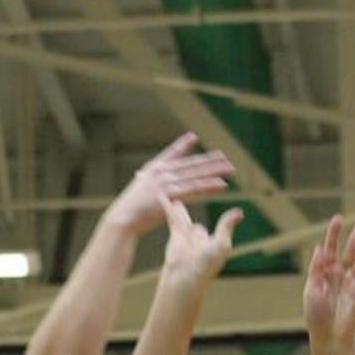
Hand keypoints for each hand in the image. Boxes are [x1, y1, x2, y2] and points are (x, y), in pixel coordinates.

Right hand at [107, 132, 234, 235]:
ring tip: (230, 169)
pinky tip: (222, 184)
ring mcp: (167, 182)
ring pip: (196, 175)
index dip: (183, 145)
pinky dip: (210, 186)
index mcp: (153, 169)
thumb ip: (146, 184)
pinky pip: (195, 189)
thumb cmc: (130, 209)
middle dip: (209, 160)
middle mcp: (162, 171)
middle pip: (191, 164)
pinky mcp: (172, 194)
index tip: (193, 137)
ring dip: (215, 171)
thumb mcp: (139, 191)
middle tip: (225, 157)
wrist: (124, 218)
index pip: (171, 153)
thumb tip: (145, 181)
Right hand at [161, 199, 242, 291]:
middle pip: (196, 228)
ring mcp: (187, 238)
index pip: (219, 232)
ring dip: (180, 211)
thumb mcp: (222, 243)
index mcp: (214, 246)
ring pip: (183, 220)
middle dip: (194, 223)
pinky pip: (173, 217)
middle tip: (191, 213)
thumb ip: (226, 226)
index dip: (225, 223)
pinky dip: (168, 207)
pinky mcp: (176, 234)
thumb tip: (239, 212)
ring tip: (176, 201)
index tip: (233, 214)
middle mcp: (200, 243)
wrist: (185, 274)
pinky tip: (162, 196)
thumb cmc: (207, 262)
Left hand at [304, 215, 354, 346]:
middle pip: (350, 250)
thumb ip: (316, 269)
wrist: (328, 337)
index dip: (334, 233)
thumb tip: (319, 248)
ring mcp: (351, 283)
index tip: (338, 218)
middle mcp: (339, 275)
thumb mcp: (311, 289)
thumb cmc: (316, 316)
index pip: (330, 248)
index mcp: (324, 272)